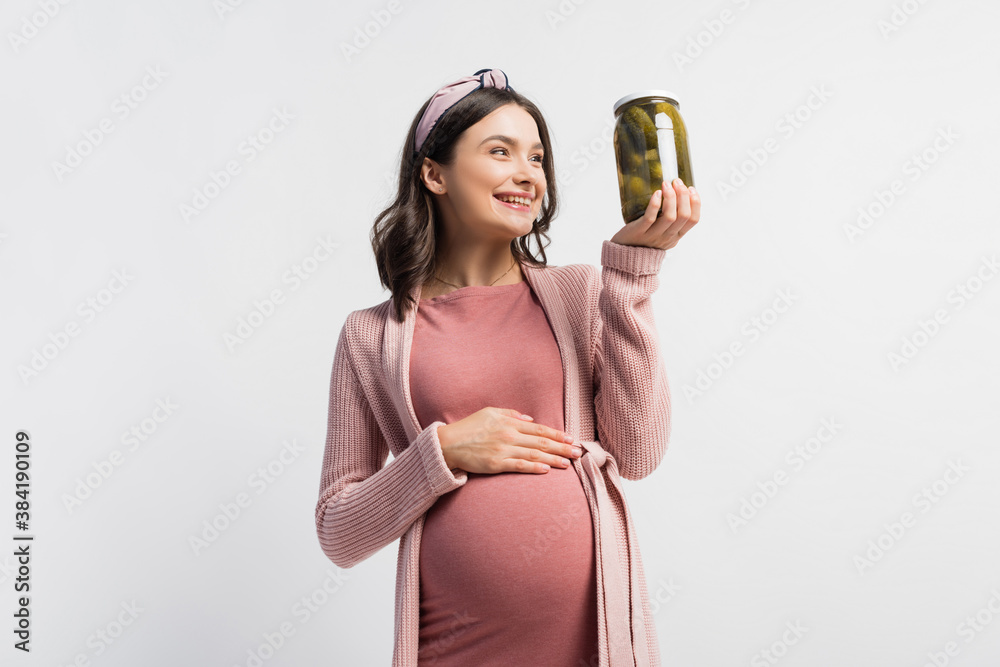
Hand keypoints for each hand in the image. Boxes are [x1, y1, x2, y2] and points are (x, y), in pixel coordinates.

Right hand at [436, 407, 582, 474]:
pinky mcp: (496, 464)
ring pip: (534, 454)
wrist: (448, 443)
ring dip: (553, 459)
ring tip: (568, 463)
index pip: (539, 429)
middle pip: (541, 442)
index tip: (571, 439)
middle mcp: (509, 435)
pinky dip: (534, 467)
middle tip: (577, 453)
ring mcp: (503, 450)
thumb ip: (511, 414)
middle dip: (561, 448)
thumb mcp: (490, 412)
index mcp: (509, 422)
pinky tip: (546, 469)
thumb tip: (530, 420)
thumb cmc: (469, 427)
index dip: (557, 434)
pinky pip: (519, 466)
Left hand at [610, 178, 700, 249]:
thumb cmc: (644, 238)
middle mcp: (667, 237)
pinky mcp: (639, 232)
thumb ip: (671, 219)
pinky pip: (650, 218)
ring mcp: (654, 236)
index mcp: (676, 236)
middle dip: (683, 195)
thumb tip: (677, 192)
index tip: (691, 188)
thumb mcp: (663, 232)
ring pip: (670, 217)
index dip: (695, 202)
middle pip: (683, 216)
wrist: (624, 254)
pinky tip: (656, 193)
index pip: (693, 220)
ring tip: (666, 184)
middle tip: (677, 181)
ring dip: (670, 198)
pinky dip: (655, 204)